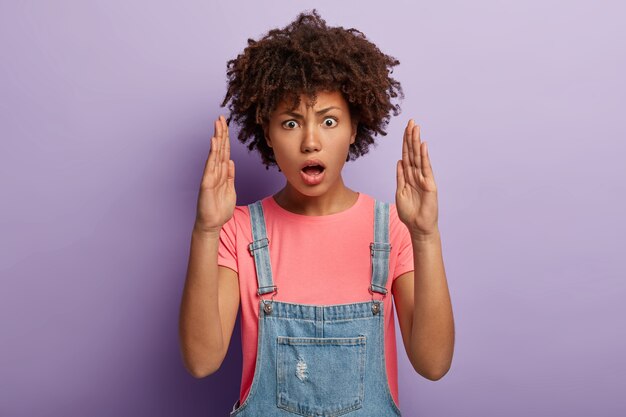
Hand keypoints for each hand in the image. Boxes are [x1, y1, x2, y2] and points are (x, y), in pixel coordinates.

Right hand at [194, 115, 236, 233]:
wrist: (212, 224)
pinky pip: (211, 165)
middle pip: (219, 149)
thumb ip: (230, 175)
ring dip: (217, 138)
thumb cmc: (219, 208)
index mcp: (222, 173)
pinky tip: (214, 142)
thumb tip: (230, 160)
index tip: (226, 125)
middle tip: (221, 117)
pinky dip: (212, 153)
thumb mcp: (230, 189)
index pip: (224, 152)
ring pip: (215, 153)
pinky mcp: (207, 183)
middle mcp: (215, 172)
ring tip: (217, 124)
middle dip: (221, 133)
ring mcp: (210, 176)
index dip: (226, 139)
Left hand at [396, 119, 438, 237]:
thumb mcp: (400, 192)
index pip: (406, 155)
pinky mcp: (429, 184)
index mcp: (408, 176)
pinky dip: (424, 156)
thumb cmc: (409, 212)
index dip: (405, 142)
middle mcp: (416, 174)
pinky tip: (422, 145)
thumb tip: (399, 161)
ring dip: (416, 142)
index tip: (405, 128)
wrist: (419, 227)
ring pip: (418, 156)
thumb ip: (400, 177)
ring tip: (416, 127)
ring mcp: (424, 178)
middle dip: (411, 137)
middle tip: (411, 121)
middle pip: (413, 152)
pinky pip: (425, 168)